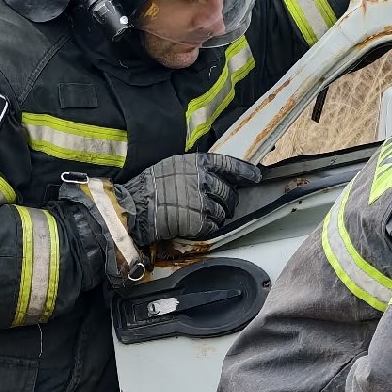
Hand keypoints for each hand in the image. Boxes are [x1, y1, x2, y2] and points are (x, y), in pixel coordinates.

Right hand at [117, 151, 262, 247]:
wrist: (135, 208)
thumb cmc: (149, 187)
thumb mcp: (172, 167)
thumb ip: (193, 170)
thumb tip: (211, 176)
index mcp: (197, 164)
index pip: (229, 165)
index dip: (245, 172)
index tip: (256, 177)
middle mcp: (203, 180)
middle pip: (229, 193)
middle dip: (229, 202)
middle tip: (222, 207)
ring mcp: (202, 201)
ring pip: (223, 212)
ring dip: (216, 217)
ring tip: (199, 216)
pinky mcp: (199, 221)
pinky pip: (213, 227)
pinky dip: (207, 228)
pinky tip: (194, 225)